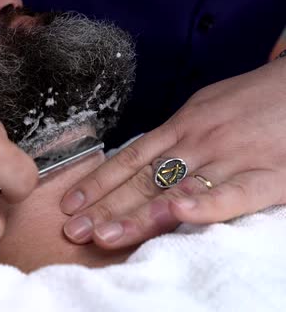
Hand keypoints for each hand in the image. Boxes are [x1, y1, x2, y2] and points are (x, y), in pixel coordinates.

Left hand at [60, 57, 285, 248]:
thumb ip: (174, 134)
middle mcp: (197, 142)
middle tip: (74, 230)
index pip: (131, 159)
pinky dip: (204, 205)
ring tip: (103, 235)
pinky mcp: (266, 175)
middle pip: (143, 180)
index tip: (70, 204)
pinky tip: (177, 215)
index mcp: (181, 125)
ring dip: (136, 215)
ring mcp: (229, 158)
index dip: (98, 182)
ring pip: (176, 190)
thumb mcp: (205, 106)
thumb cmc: (252, 99)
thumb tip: (138, 158)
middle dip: (105, 208)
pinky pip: (232, 194)